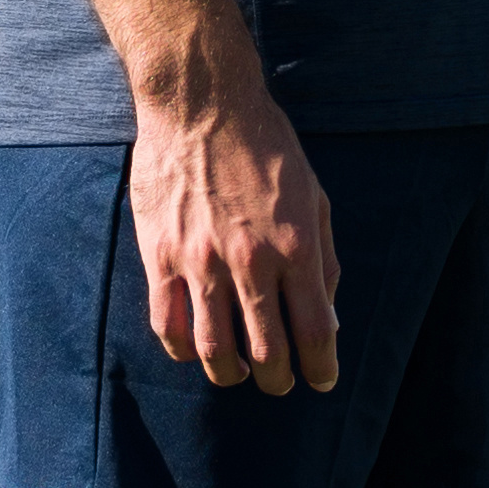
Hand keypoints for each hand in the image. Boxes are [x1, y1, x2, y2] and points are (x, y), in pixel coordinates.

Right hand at [132, 94, 342, 391]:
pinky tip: (195, 349)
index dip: (321, 367)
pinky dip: (183, 350)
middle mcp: (249, 261)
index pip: (314, 330)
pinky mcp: (160, 256)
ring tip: (240, 373)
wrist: (201, 104)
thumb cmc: (266, 147)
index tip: (322, 380)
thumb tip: (328, 317)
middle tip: (281, 383)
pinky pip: (167, 324)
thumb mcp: (314, 197)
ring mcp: (200, 262)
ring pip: (214, 349)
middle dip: (279, 379)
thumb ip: (324, 259)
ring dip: (231, 374)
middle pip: (267, 350)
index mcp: (295, 246)